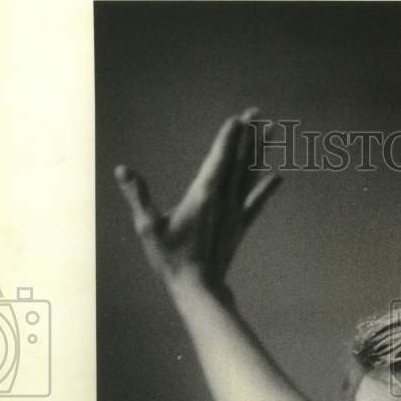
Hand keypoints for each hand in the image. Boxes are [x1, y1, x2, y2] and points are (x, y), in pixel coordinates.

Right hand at [114, 108, 280, 291]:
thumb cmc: (171, 259)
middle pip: (238, 160)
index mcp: (203, 195)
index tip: (239, 118)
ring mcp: (235, 212)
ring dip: (260, 152)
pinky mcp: (240, 225)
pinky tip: (278, 177)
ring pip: (250, 175)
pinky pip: (256, 202)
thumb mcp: (148, 227)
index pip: (219, 158)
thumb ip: (137, 196)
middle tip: (258, 113)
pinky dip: (267, 189)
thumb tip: (122, 170)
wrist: (199, 288)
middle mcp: (223, 199)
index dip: (229, 137)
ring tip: (272, 132)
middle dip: (248, 135)